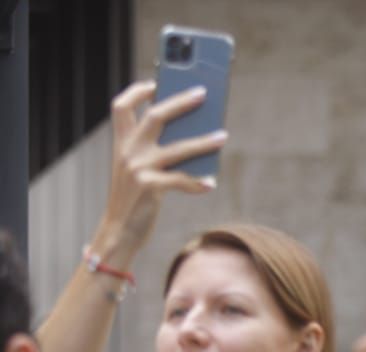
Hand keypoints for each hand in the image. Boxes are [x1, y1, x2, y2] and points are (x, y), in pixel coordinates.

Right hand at [92, 81, 223, 265]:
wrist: (119, 231)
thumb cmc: (134, 200)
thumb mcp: (137, 171)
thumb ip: (154, 153)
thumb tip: (191, 135)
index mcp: (121, 144)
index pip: (121, 107)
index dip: (137, 92)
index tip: (156, 83)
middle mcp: (128, 151)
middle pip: (155, 116)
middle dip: (180, 102)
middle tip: (202, 93)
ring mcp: (138, 168)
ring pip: (177, 148)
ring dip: (203, 141)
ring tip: (223, 136)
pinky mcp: (150, 188)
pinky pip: (181, 181)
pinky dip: (197, 182)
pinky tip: (210, 183)